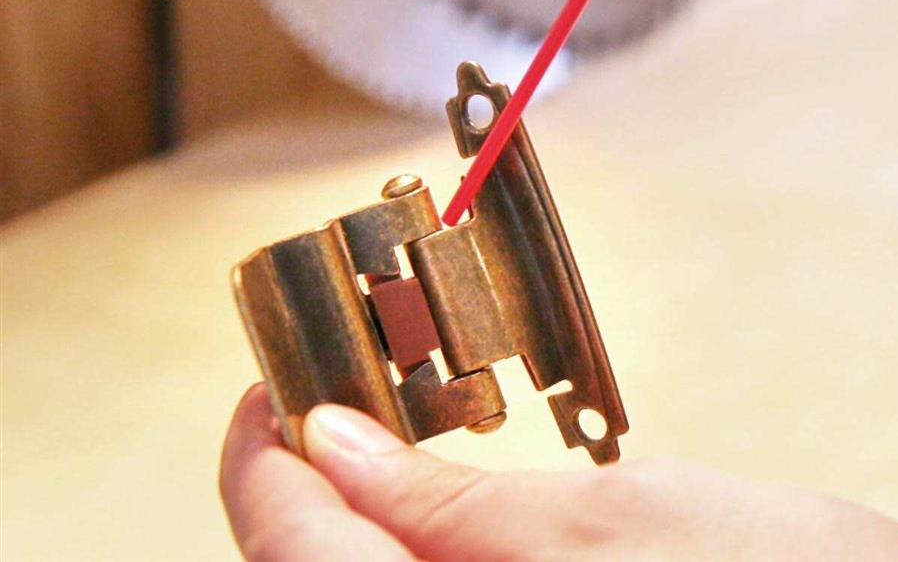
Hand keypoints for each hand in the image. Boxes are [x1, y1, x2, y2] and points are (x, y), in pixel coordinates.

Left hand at [220, 385, 897, 561]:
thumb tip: (335, 447)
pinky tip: (443, 489)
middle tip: (340, 381)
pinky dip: (412, 542)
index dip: (262, 454)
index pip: (291, 546)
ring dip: (355, 514)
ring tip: (390, 425)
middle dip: (304, 481)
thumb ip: (454, 500)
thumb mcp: (613, 518)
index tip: (275, 374)